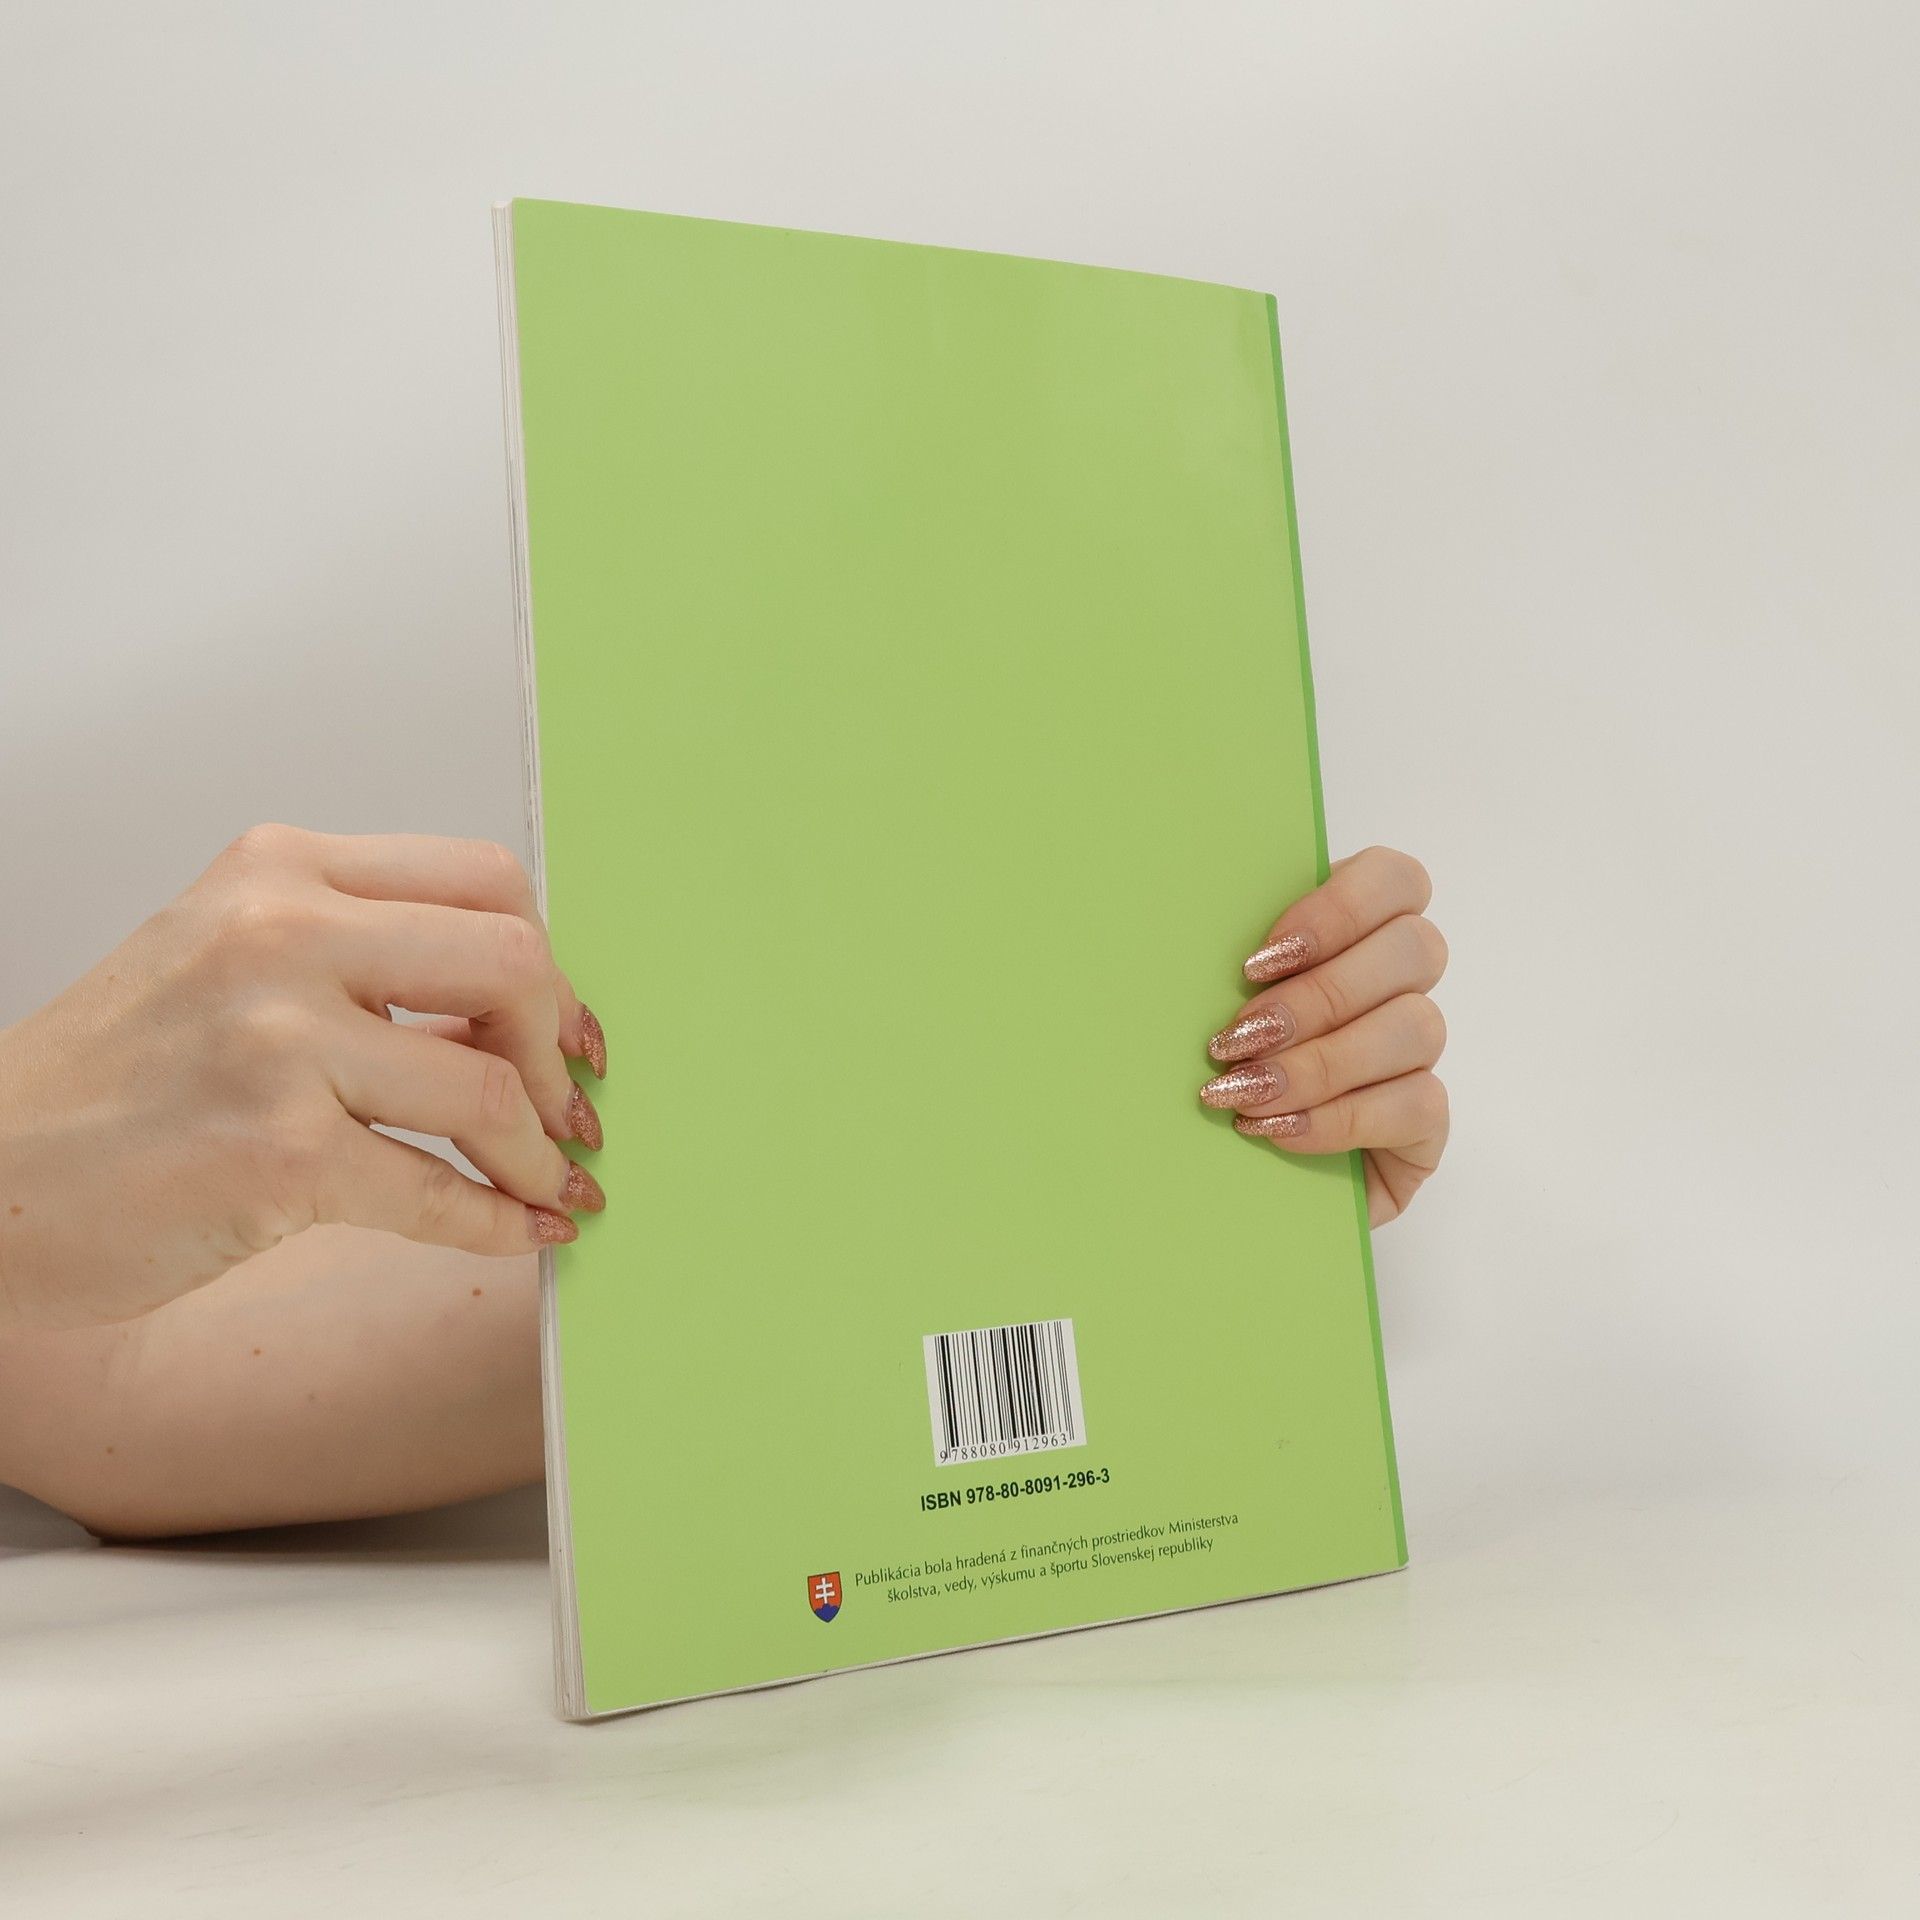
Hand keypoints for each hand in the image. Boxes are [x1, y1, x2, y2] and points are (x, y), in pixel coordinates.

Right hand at [0, 825, 607, 1330]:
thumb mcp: (229, 964)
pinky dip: (501, 1222)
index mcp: (278, 871)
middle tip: (569, 1107)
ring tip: (551, 1184)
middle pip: (513, 962)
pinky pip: (441, 1192)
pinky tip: (521, 1232)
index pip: (483, 877)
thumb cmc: (110, 1083)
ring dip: (541, 1153)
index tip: (564, 1026)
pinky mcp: (275, 1156)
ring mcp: (275, 1043)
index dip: (550, 962)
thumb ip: (361, 960)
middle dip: (560, 1047)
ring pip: (490, 1087)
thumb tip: (523, 1011)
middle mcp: (279, 936)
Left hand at [1199, 846, 1448, 1225]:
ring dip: (1324, 1060)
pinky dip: (1341, 1117)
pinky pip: (1417, 1104)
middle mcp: (1397, 985)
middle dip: (1321, 995)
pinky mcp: (1425, 1125)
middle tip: (1240, 1037)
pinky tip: (1280, 1129)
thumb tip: (1186, 936)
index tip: (1259, 960)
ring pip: (1418, 1027)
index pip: (1396, 880)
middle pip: (1415, 948)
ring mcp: (1418, 1055)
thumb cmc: (1205, 1071)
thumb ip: (1222, 963)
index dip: (1341, 908)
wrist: (1211, 1180)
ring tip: (1249, 1092)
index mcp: (1351, 932)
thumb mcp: (1206, 1004)